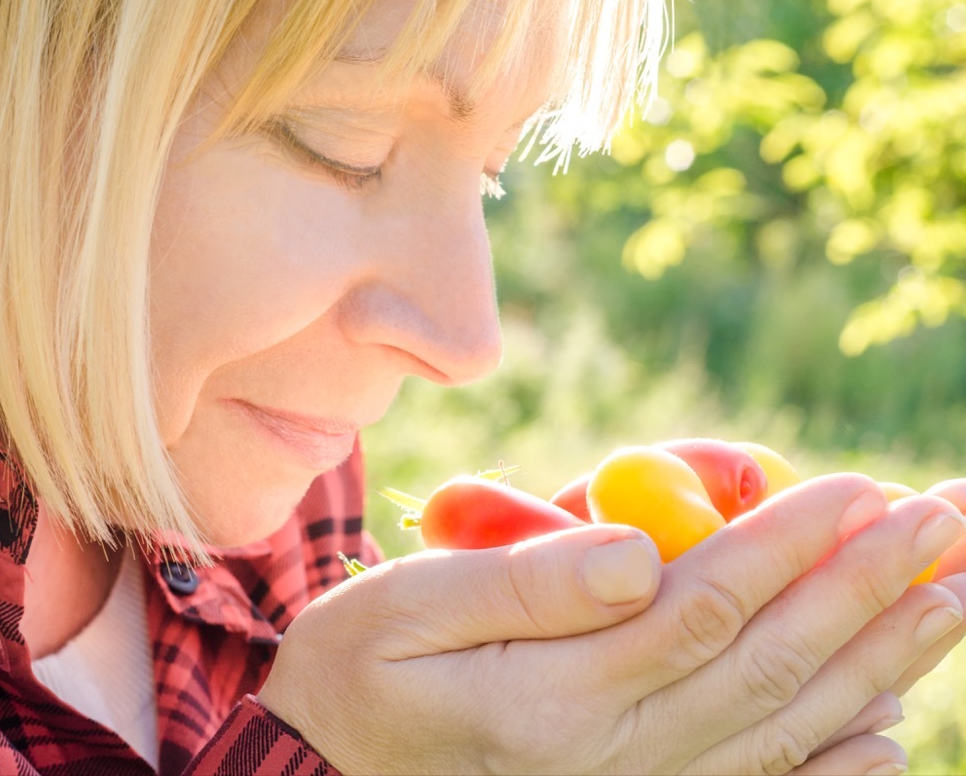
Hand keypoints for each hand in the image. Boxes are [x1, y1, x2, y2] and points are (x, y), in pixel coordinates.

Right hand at [257, 474, 965, 774]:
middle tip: (944, 523)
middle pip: (769, 665)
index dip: (788, 544)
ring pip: (785, 725)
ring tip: (948, 597)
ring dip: (878, 660)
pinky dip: (836, 758)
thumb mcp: (407, 608)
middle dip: (865, 589)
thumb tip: (637, 546)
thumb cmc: (360, 669)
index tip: (857, 489)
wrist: (332, 770)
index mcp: (555, 698)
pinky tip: (890, 724)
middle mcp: (612, 759)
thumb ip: (524, 584)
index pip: (703, 606)